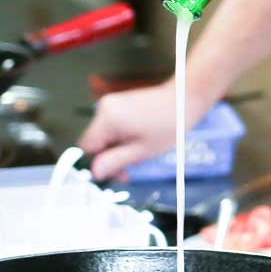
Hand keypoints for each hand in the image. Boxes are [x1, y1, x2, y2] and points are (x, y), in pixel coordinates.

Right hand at [79, 81, 211, 181]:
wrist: (184, 99)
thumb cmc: (169, 123)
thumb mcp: (141, 150)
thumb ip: (115, 162)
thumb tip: (94, 172)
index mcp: (107, 118)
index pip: (86, 147)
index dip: (97, 162)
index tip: (112, 172)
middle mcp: (104, 108)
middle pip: (94, 142)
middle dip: (109, 157)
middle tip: (127, 169)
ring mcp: (111, 104)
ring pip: (103, 136)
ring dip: (116, 149)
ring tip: (138, 153)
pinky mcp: (119, 104)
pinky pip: (111, 127)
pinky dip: (121, 138)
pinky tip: (137, 141)